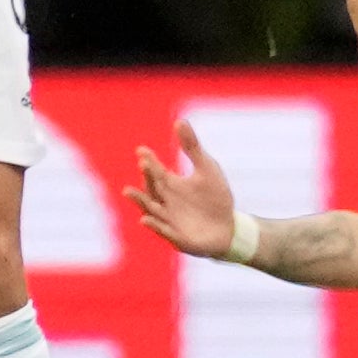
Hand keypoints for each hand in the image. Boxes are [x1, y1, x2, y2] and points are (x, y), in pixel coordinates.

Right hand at [130, 116, 238, 259]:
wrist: (228, 228)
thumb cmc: (216, 197)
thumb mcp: (206, 169)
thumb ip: (192, 147)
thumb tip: (179, 121)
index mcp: (172, 185)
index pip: (157, 171)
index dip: (149, 161)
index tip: (142, 150)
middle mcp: (166, 201)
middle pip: (152, 188)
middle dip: (147, 177)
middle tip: (144, 164)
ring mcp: (170, 220)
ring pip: (150, 210)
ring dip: (140, 201)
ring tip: (128, 191)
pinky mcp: (177, 237)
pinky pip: (164, 231)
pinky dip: (155, 226)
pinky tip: (146, 219)